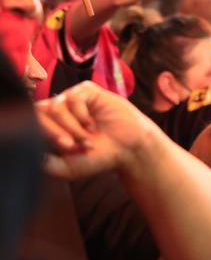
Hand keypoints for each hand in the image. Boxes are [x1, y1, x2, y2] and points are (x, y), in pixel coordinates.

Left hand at [36, 82, 165, 179]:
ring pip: (56, 106)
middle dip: (56, 132)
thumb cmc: (99, 157)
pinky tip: (92, 124)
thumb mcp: (68, 168)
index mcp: (49, 126)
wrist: (129, 148)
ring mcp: (72, 99)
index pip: (32, 122)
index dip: (45, 135)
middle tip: (73, 146)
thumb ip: (47, 165)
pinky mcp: (88, 91)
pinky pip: (74, 97)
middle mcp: (58, 110)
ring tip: (88, 138)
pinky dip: (81, 114)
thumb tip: (33, 156)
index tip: (66, 149)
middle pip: (40, 112)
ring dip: (72, 126)